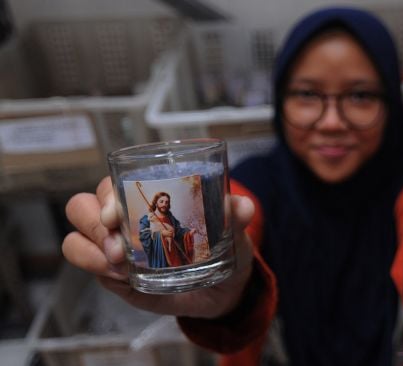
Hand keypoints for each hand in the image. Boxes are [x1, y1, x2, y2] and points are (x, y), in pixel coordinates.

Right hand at [63, 176, 254, 318]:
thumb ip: (236, 216)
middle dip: (92, 224)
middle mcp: (123, 219)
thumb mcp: (233, 231)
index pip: (111, 184)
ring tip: (119, 265)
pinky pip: (88, 269)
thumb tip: (241, 207)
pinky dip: (97, 272)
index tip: (116, 214)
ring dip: (90, 251)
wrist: (224, 288)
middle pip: (81, 207)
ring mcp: (114, 248)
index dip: (107, 195)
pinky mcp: (113, 277)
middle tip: (118, 247)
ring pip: (76, 239)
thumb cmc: (224, 248)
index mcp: (147, 198)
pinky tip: (121, 277)